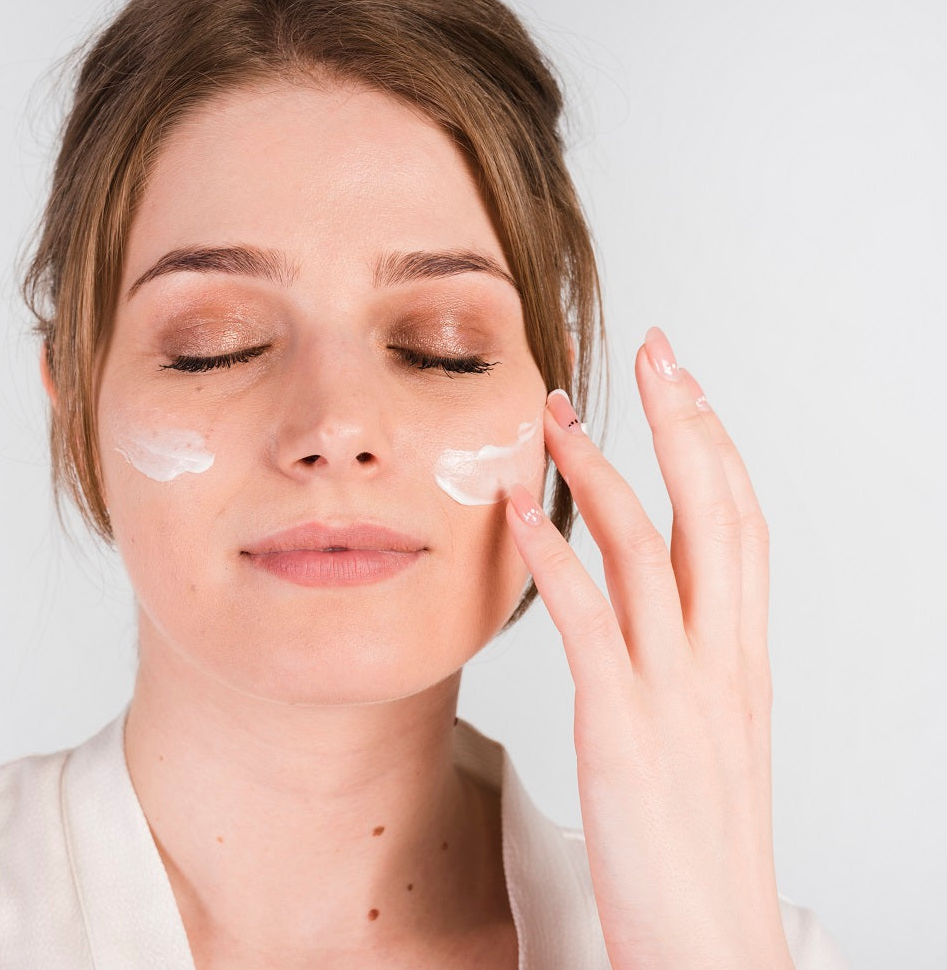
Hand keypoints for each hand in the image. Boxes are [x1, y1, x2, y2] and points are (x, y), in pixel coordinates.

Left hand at [504, 327, 794, 969]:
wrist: (711, 943)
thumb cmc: (695, 847)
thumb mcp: (703, 738)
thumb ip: (681, 666)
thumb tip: (648, 610)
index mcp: (742, 661)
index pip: (742, 526)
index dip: (714, 445)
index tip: (683, 383)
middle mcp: (721, 663)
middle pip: (714, 512)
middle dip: (681, 422)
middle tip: (648, 348)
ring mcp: (677, 693)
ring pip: (649, 552)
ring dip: (597, 473)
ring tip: (552, 416)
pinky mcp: (625, 728)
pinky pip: (589, 624)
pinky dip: (553, 560)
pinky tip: (516, 517)